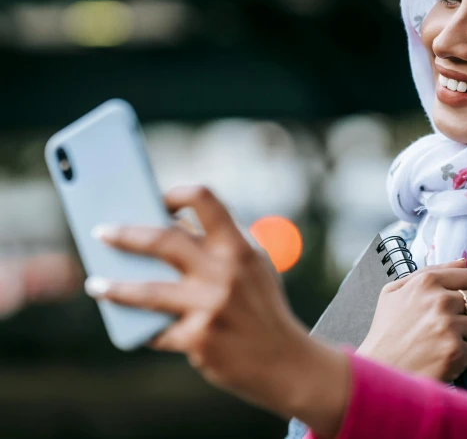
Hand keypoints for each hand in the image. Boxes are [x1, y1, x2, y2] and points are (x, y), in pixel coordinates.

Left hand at [85, 186, 349, 437]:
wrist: (284, 360)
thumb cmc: (260, 306)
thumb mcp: (252, 265)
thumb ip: (219, 242)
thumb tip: (166, 223)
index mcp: (240, 246)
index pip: (205, 199)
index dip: (173, 193)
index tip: (151, 198)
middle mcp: (226, 272)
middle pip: (162, 240)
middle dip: (124, 234)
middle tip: (101, 232)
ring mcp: (210, 306)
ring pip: (146, 291)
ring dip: (114, 287)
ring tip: (96, 284)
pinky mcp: (198, 340)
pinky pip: (157, 330)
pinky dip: (145, 329)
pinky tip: (135, 327)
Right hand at [357, 259, 466, 381]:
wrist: (377, 370)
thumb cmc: (385, 332)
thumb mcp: (394, 292)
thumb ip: (428, 272)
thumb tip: (463, 261)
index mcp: (426, 282)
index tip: (460, 303)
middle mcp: (439, 301)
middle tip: (457, 325)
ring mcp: (448, 326)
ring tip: (450, 342)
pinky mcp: (454, 352)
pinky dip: (466, 358)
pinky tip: (446, 358)